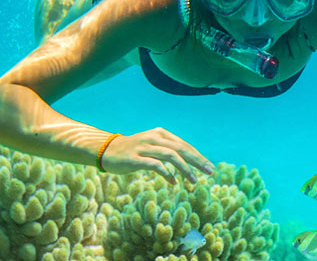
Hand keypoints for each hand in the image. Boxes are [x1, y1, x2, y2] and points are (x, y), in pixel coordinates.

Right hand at [99, 127, 214, 183]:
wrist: (106, 151)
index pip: (184, 145)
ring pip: (170, 156)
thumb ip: (167, 150)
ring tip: (193, 181)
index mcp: (160, 133)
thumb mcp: (152, 146)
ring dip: (184, 169)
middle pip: (181, 149)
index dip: (198, 156)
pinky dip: (167, 174)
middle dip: (197, 161)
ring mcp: (144, 147)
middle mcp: (154, 138)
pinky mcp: (135, 158)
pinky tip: (173, 183)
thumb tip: (188, 161)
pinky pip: (155, 165)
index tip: (209, 167)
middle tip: (209, 172)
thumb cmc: (133, 151)